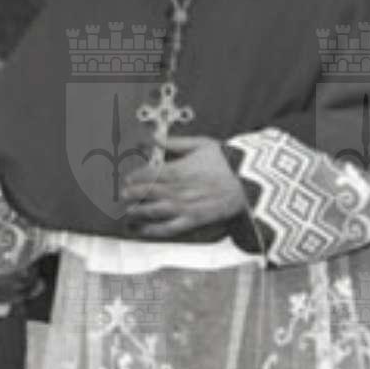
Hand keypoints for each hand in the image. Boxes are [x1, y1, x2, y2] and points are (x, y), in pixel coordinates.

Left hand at [118, 135, 247, 236]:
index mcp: (177, 170)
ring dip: (137, 213)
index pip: (148, 174)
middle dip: (131, 195)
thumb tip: (153, 137)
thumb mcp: (201, 144)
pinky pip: (168, 228)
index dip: (135, 177)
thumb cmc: (226, 161)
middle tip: (122, 195)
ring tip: (127, 213)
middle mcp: (176, 190)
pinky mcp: (192, 221)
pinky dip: (152, 231)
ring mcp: (183, 207)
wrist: (247, 182)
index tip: (128, 178)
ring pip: (152, 211)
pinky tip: (142, 231)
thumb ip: (175, 142)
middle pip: (147, 193)